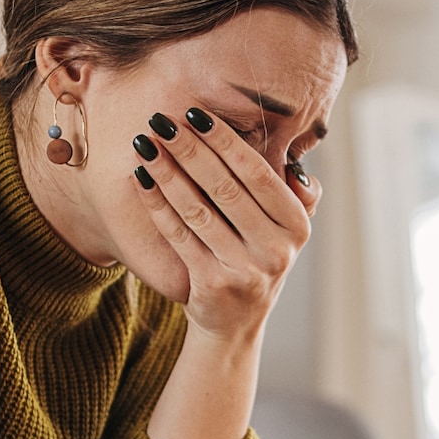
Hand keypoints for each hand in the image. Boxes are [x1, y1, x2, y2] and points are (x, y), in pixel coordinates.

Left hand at [131, 109, 319, 345]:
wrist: (235, 324)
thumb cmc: (257, 261)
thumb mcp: (287, 232)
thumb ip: (298, 196)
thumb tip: (296, 166)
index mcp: (297, 227)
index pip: (258, 174)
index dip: (226, 142)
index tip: (196, 114)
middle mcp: (276, 250)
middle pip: (226, 188)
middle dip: (190, 150)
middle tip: (162, 120)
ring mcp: (245, 270)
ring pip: (199, 210)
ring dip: (168, 173)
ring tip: (145, 144)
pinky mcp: (213, 285)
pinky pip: (179, 235)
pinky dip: (157, 205)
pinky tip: (140, 179)